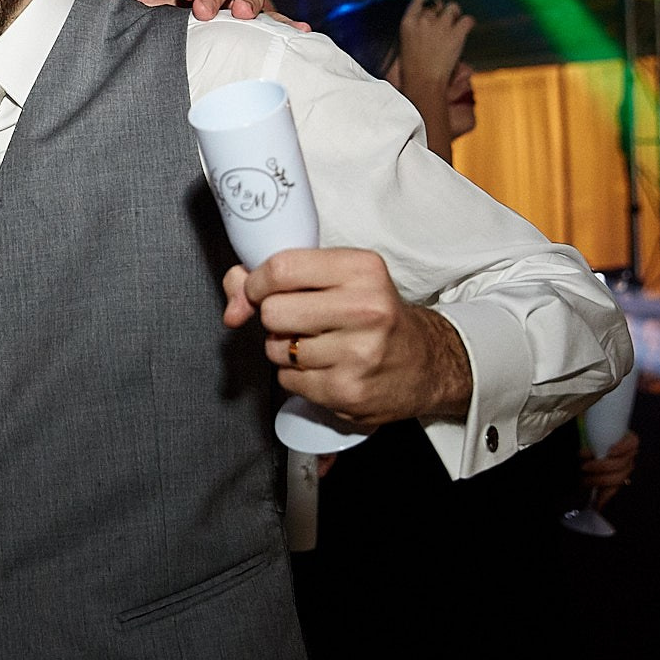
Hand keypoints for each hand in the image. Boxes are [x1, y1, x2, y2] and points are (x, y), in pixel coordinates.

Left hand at [222, 248, 470, 426]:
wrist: (425, 363)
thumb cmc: (375, 315)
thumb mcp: (340, 279)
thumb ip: (278, 278)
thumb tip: (233, 296)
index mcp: (362, 270)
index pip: (280, 269)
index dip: (256, 283)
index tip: (258, 292)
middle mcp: (365, 309)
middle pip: (272, 312)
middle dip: (274, 319)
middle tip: (300, 321)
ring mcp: (357, 354)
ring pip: (276, 349)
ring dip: (286, 350)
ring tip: (319, 345)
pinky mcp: (347, 391)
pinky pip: (288, 380)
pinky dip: (297, 377)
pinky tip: (326, 368)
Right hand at [394, 0, 472, 102]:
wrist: (423, 84)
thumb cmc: (412, 71)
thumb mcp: (404, 45)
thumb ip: (415, 30)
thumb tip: (427, 24)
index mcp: (408, 22)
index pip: (420, 1)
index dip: (427, 4)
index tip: (431, 10)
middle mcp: (424, 20)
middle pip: (437, 4)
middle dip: (441, 12)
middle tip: (444, 24)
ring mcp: (441, 25)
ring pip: (453, 7)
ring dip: (455, 15)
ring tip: (455, 26)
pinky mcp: (457, 33)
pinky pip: (468, 20)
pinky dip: (468, 24)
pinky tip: (466, 30)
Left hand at [580, 430, 638, 501]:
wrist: (575, 447)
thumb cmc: (584, 436)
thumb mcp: (585, 430)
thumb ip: (585, 431)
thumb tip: (581, 438)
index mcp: (623, 439)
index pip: (632, 442)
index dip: (623, 447)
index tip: (610, 451)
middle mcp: (627, 456)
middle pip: (622, 464)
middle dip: (602, 467)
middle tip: (584, 466)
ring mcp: (622, 471)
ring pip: (617, 479)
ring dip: (599, 481)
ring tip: (583, 480)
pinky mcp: (613, 484)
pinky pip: (612, 492)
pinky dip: (605, 497)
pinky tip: (597, 504)